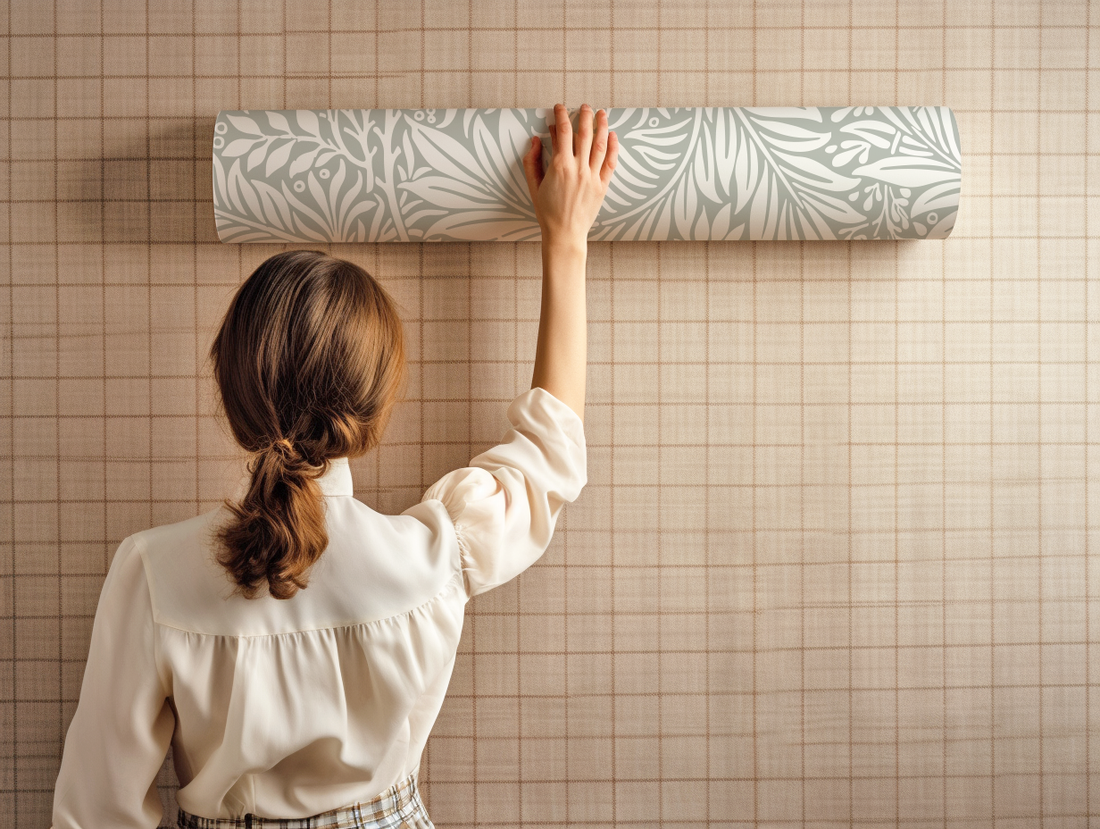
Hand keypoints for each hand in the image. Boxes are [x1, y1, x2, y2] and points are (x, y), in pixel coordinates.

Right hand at [522, 103, 618, 248]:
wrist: (565, 234)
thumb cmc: (547, 211)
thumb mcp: (533, 185)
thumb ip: (531, 161)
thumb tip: (535, 140)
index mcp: (559, 166)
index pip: (562, 132)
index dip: (561, 117)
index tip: (559, 108)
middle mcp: (578, 168)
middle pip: (583, 134)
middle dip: (584, 116)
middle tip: (584, 106)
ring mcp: (592, 177)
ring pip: (600, 144)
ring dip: (601, 126)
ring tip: (602, 113)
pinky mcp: (602, 186)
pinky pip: (610, 162)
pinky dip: (613, 147)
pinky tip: (613, 135)